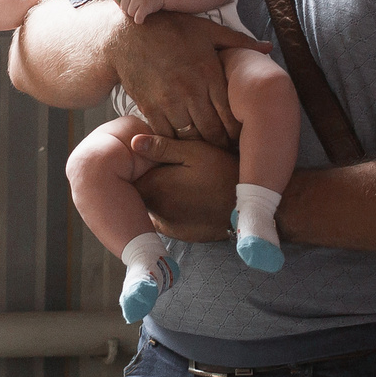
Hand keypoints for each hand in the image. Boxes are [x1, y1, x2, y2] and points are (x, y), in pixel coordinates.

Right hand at [109, 13, 268, 143]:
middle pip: (213, 130)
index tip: (243, 137)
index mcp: (209, 72)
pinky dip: (176, 143)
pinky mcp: (150, 108)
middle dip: (223, 144)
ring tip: (210, 153)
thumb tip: (269, 48)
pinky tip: (184, 145)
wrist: (128, 34)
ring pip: (191, 136)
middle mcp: (191, 90)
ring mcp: (169, 101)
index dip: (238, 130)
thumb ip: (238, 42)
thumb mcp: (207, 30)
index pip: (230, 112)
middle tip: (230, 151)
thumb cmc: (171, 29)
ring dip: (201, 146)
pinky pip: (167, 135)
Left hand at [114, 0, 165, 25]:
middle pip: (123, 7)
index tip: (130, 1)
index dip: (122, 2)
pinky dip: (140, 20)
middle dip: (130, 9)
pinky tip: (144, 16)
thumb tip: (116, 4)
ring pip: (130, 13)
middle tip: (139, 5)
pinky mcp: (145, 5)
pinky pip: (137, 18)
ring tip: (143, 7)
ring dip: (136, 13)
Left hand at [127, 131, 241, 242]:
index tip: (145, 157)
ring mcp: (166, 224)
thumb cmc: (223, 173)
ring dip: (158, 195)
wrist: (248, 208)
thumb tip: (133, 142)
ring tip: (180, 183)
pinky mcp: (178, 234)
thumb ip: (162, 148)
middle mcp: (155, 209)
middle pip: (138, 193)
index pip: (127, 177)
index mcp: (155, 186)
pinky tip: (187, 198)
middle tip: (166, 168)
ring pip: (150, 206)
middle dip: (145, 179)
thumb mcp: (195, 151)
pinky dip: (169, 209)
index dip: (133, 166)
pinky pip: (164, 219)